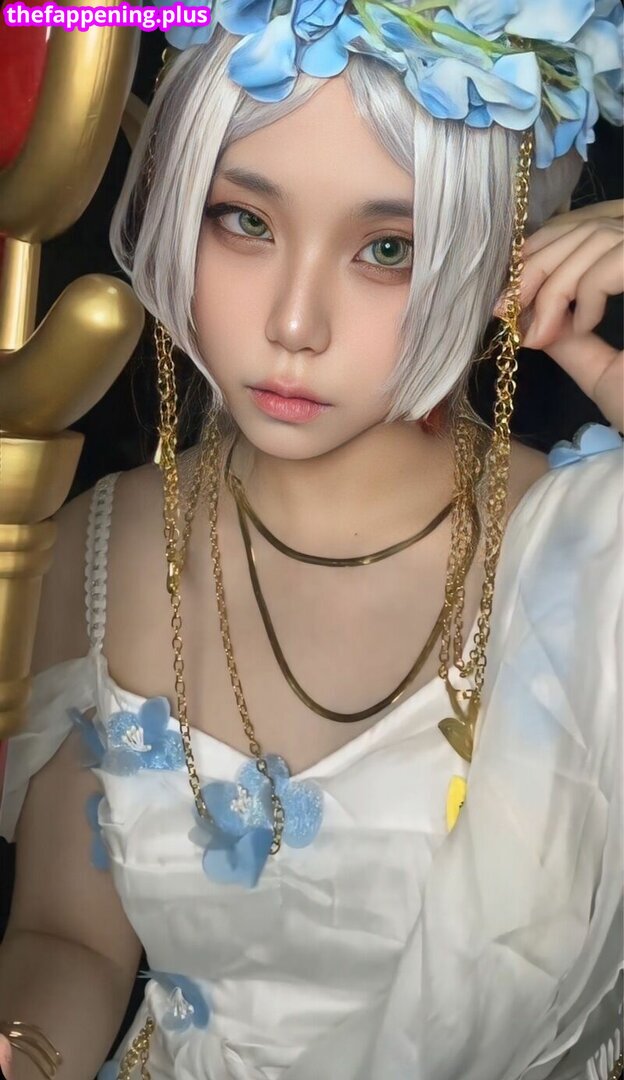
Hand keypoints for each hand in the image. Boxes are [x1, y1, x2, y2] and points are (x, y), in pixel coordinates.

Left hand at [494, 199, 623, 431]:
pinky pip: (613, 260)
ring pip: (594, 239)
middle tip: (505, 312)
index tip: (507, 295)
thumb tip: (530, 315)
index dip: (540, 251)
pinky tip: (584, 326)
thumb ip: (569, 337)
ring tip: (544, 334)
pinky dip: (586, 291)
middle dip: (534, 270)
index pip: (584, 228)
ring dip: (554, 288)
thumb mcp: (603, 370)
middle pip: (585, 226)